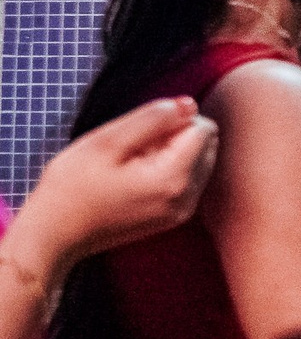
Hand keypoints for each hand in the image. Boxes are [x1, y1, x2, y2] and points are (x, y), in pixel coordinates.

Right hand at [7, 97, 220, 275]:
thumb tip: (190, 104)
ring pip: (200, 161)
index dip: (173, 121)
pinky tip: (135, 178)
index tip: (138, 136)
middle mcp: (188, 199)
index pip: (205, 129)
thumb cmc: (72, 186)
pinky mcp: (174, 217)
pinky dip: (169, 170)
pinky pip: (189, 180)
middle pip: (207, 144)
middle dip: (177, 136)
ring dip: (173, 153)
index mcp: (175, 179)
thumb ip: (153, 118)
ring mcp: (183, 212)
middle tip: (134, 150)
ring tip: (132, 164)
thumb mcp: (107, 141)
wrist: (54, 234)